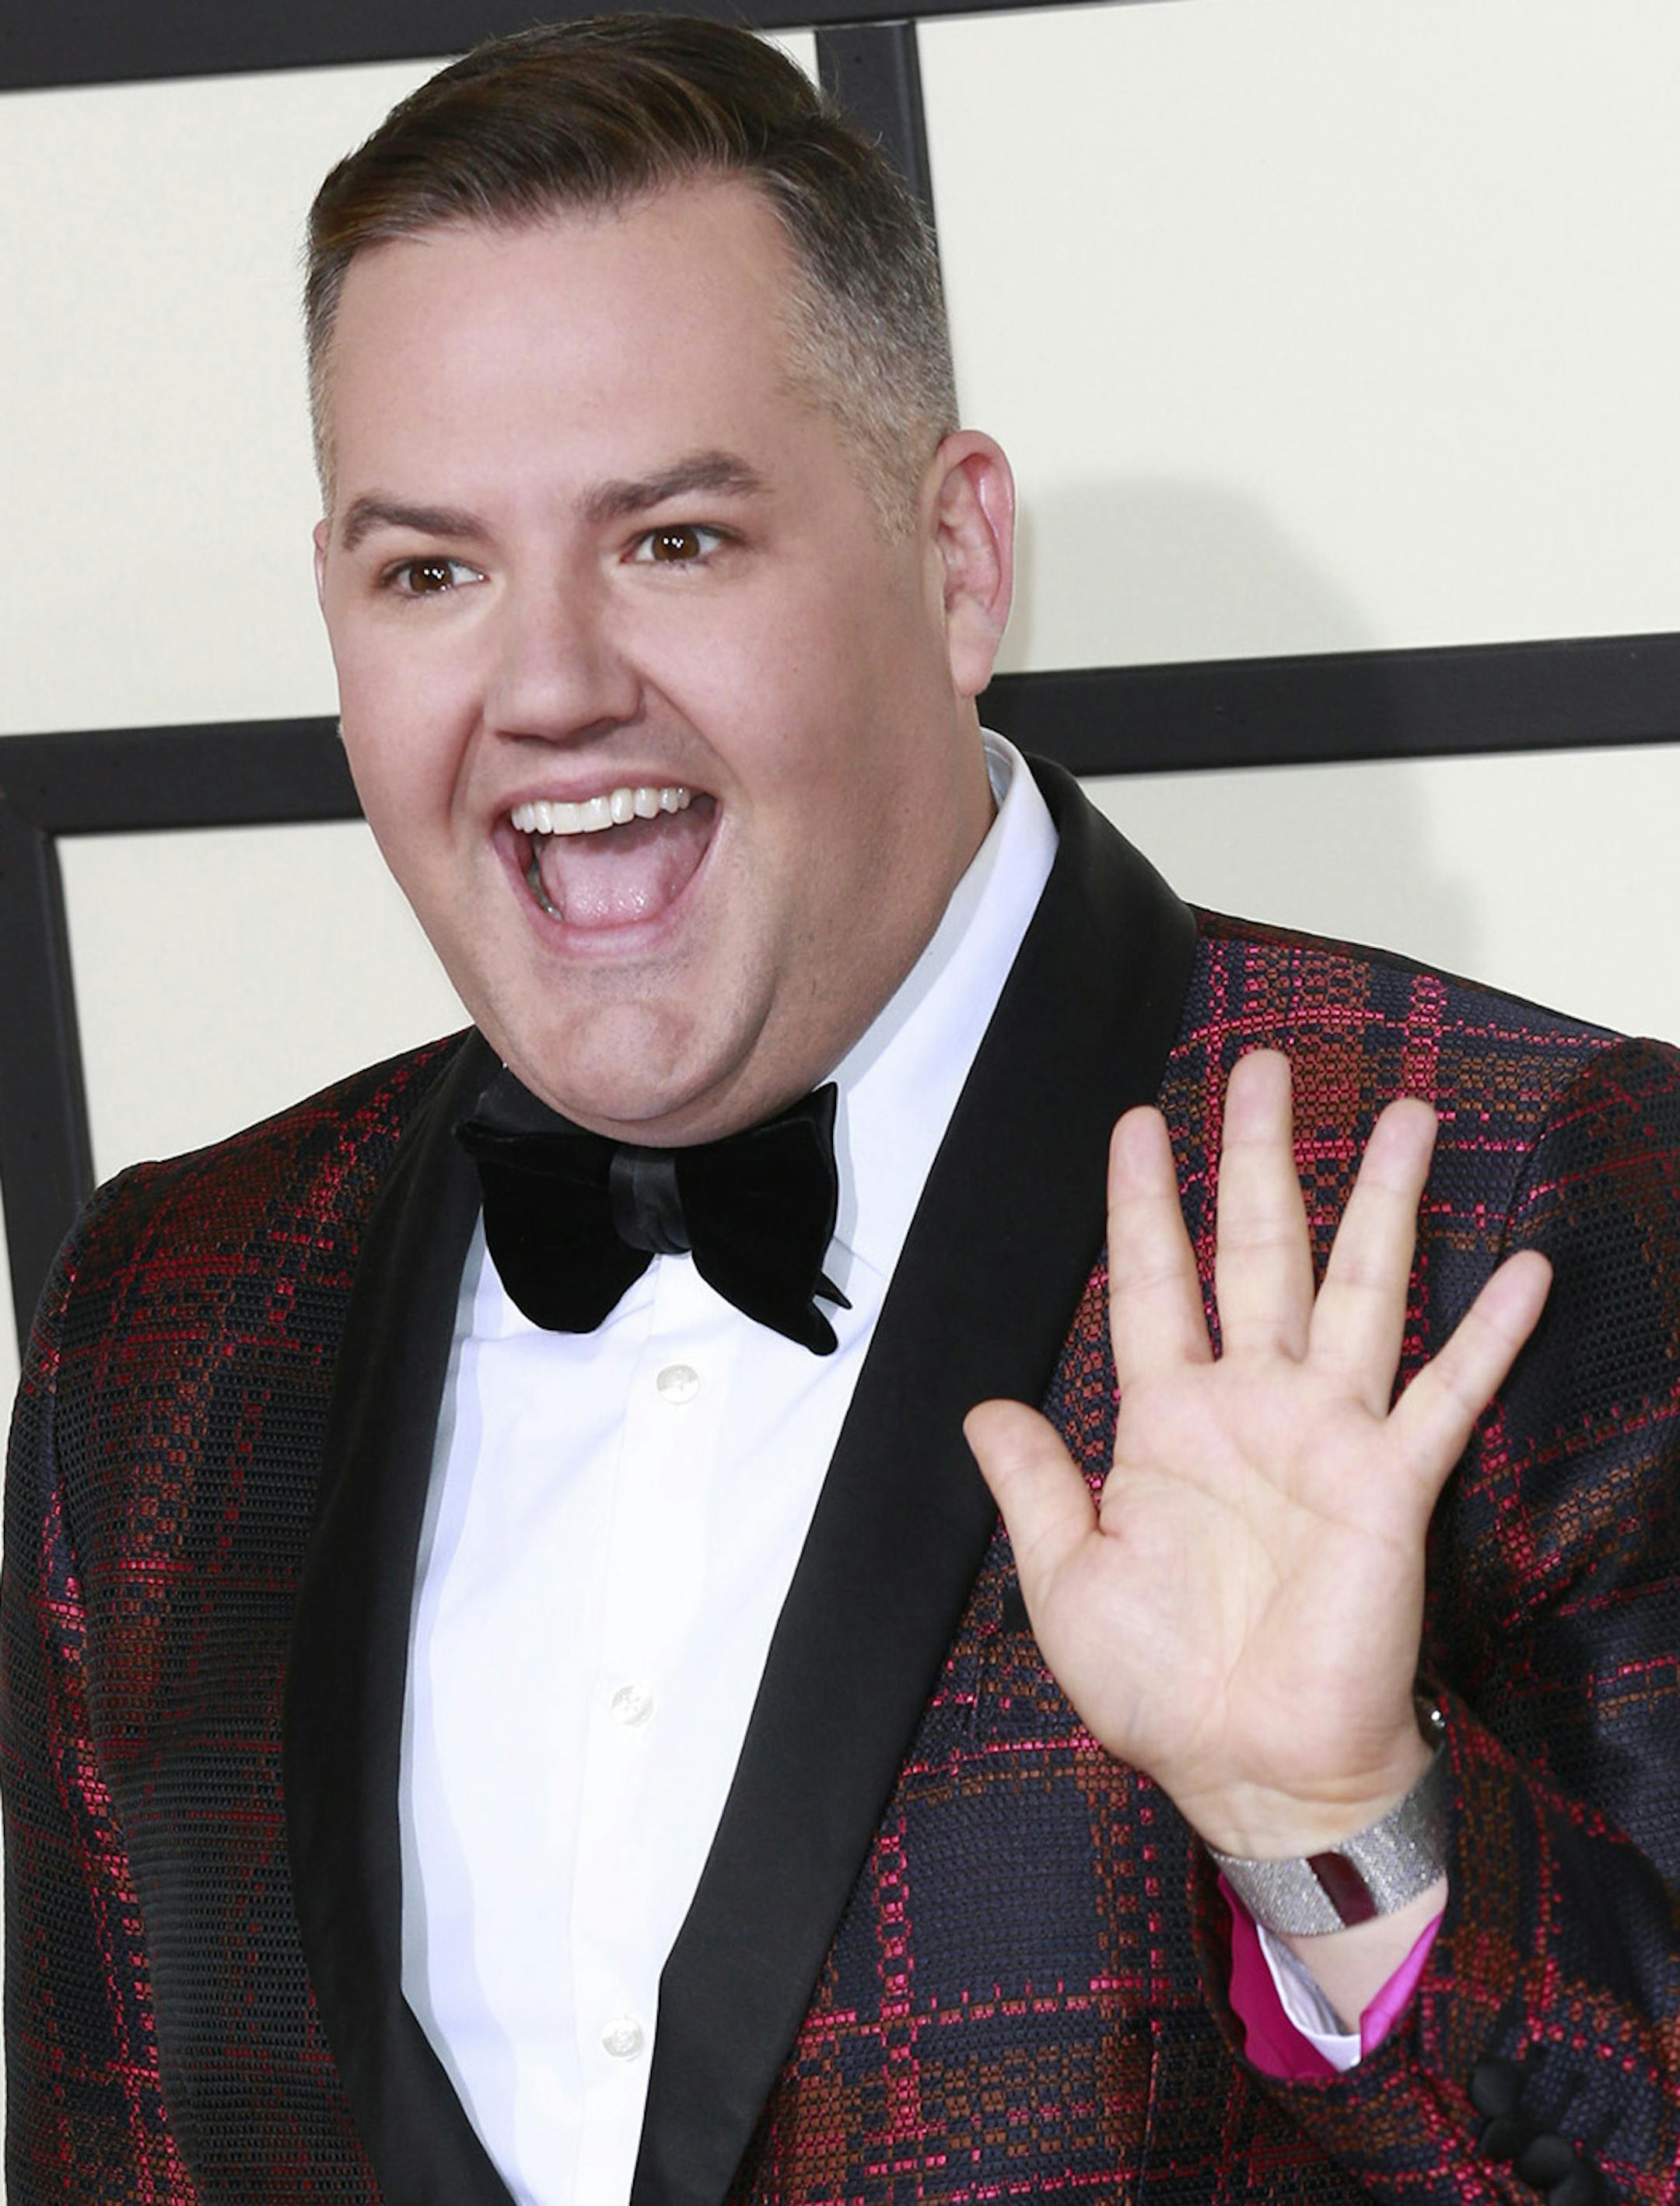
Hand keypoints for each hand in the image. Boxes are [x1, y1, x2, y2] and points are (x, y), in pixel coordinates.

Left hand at [965, 1049, 1550, 1858]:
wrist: (1250, 1769)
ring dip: (1380, 1202)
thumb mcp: (1065, 1580)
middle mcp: (1250, 1406)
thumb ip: (1034, 1485)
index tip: (1136, 1123)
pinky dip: (1483, 1334)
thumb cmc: (1159, 1687)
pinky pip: (1445, 1393)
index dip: (1142, 1203)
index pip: (1151, 1282)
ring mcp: (1327, 1435)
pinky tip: (1518, 1267)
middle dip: (1256, 1158)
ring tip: (1400, 1115)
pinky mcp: (1391, 1483)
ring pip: (1357, 1289)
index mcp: (1165, 1421)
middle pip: (1257, 1251)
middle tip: (1259, 1067)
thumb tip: (983, 1407)